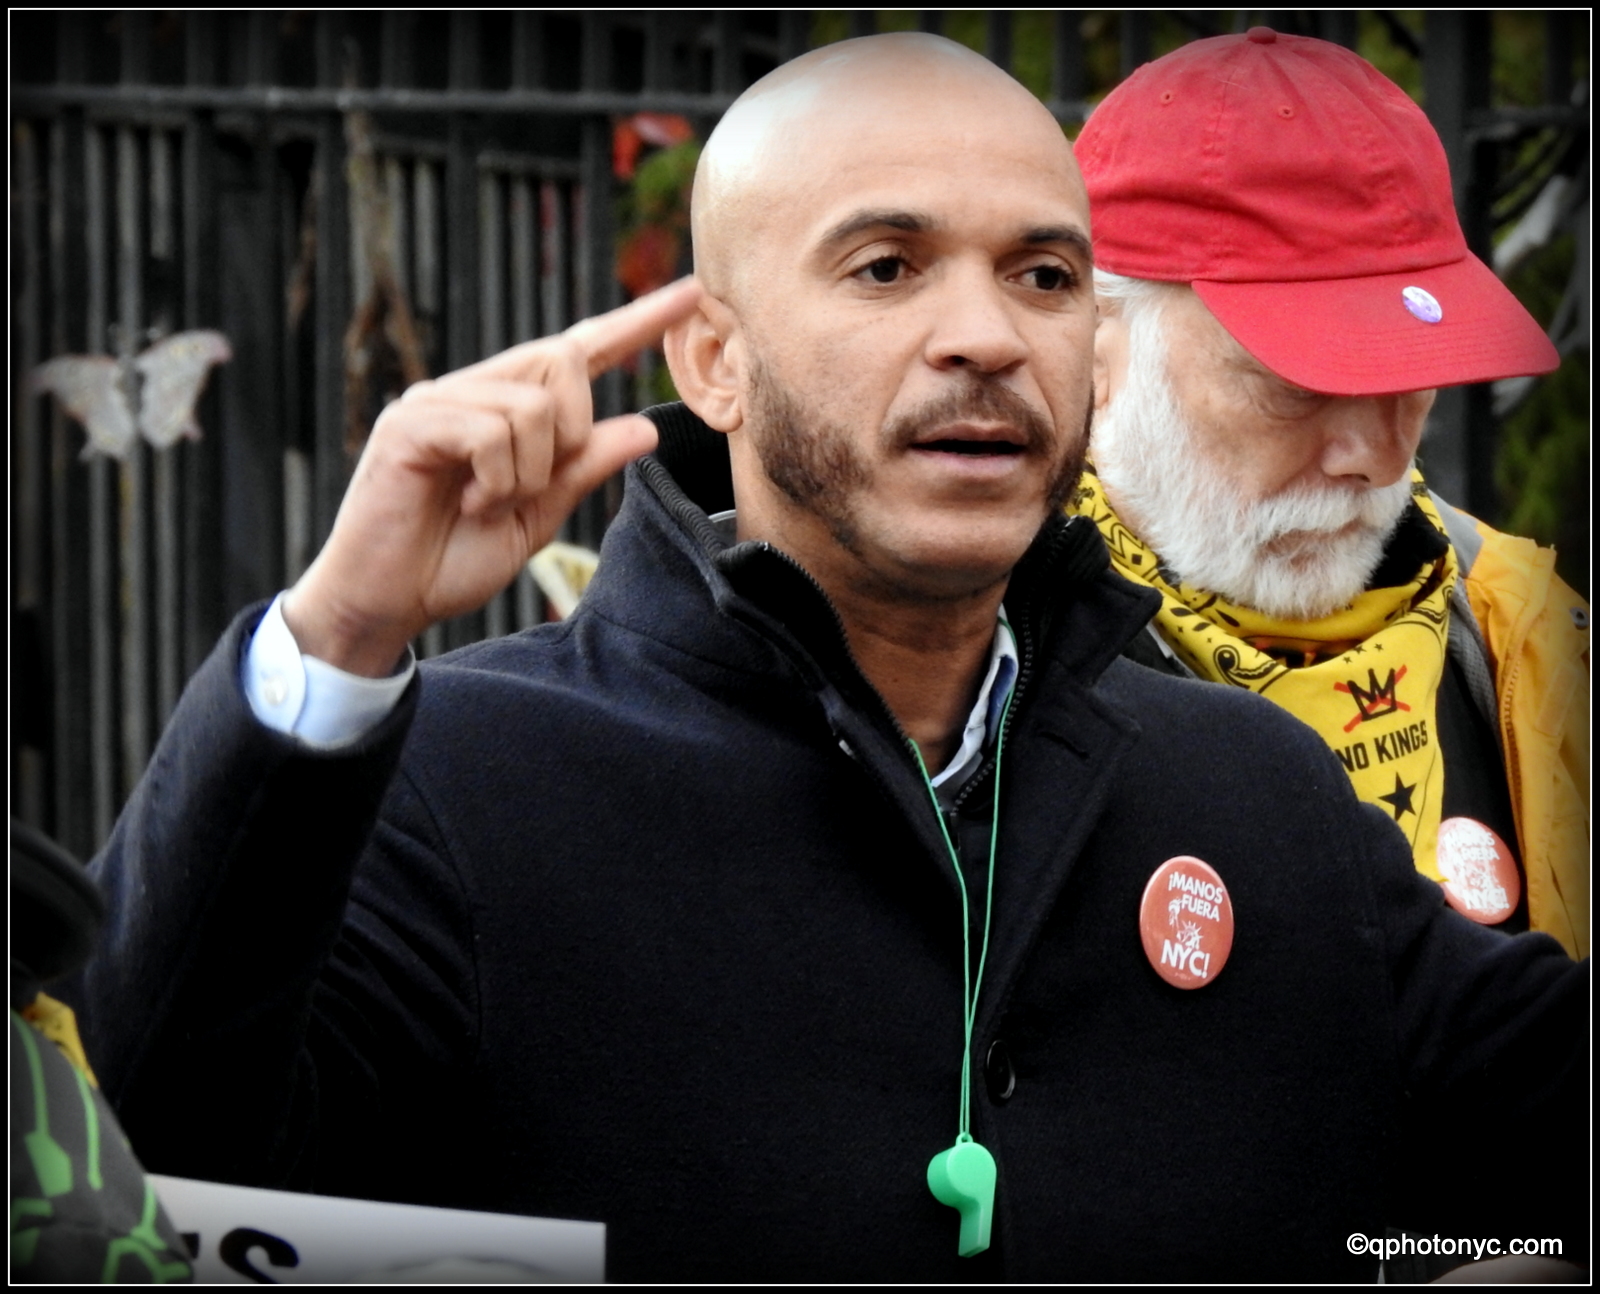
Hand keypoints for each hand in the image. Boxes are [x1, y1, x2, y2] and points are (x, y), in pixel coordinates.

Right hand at [283, 278, 702, 675]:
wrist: (388, 601)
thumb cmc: (453, 558)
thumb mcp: (539, 515)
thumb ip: (585, 468)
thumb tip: (646, 427)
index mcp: (507, 408)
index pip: (580, 350)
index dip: (634, 323)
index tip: (691, 293)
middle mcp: (472, 389)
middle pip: (562, 361)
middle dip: (571, 433)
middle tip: (532, 488)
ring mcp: (437, 400)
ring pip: (532, 405)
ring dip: (528, 472)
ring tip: (488, 503)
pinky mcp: (409, 423)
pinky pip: (490, 430)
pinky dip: (495, 479)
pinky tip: (467, 503)